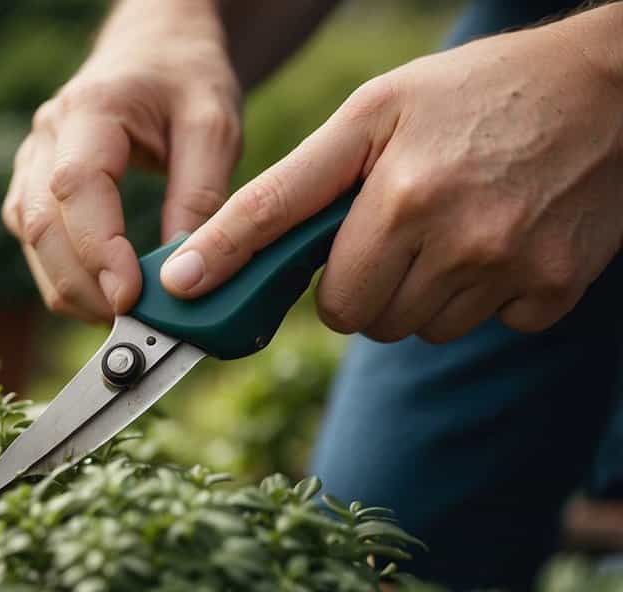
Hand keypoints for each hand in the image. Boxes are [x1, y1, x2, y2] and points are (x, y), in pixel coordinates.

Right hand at [3, 0, 241, 321]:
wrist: (154, 49)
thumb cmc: (186, 81)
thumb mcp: (214, 126)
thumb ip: (201, 196)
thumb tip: (183, 276)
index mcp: (88, 110)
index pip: (76, 188)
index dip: (96, 249)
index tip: (130, 296)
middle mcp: (46, 137)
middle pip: (41, 226)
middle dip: (82, 285)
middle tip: (133, 324)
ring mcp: (31, 163)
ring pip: (30, 241)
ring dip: (70, 289)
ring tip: (123, 318)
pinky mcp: (32, 188)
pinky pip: (36, 243)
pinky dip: (65, 277)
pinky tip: (103, 297)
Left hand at [161, 5, 622, 341]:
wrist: (608, 85)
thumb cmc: (473, 93)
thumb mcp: (372, 113)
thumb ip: (290, 190)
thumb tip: (203, 262)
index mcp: (401, 198)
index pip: (326, 293)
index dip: (275, 285)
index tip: (188, 289)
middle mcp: (455, 242)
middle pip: (365, 320)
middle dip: (363, 284)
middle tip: (388, 230)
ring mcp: (510, 270)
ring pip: (420, 328)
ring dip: (419, 291)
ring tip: (447, 224)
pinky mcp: (553, 289)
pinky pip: (486, 325)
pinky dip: (483, 295)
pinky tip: (497, 238)